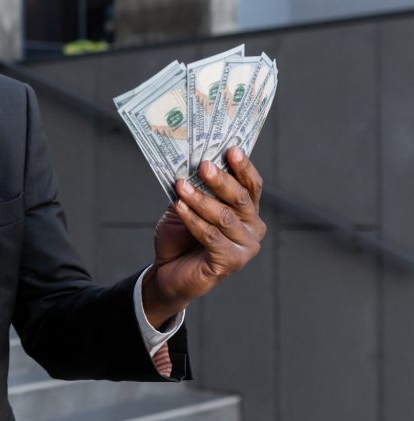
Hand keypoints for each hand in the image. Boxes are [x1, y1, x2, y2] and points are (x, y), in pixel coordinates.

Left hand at [142, 146, 265, 328]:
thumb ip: (195, 187)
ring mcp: (245, 247)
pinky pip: (211, 236)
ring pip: (225, 217)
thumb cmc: (180, 236)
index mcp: (247, 210)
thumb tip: (191, 162)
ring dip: (201, 199)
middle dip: (221, 180)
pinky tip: (179, 207)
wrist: (168, 270)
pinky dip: (193, 220)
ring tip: (181, 186)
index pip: (251, 185)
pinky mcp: (231, 262)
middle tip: (204, 165)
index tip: (231, 149)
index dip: (243, 167)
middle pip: (241, 199)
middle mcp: (252, 227)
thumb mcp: (187, 205)